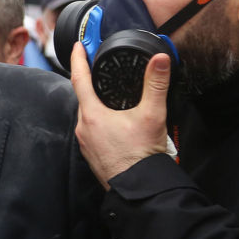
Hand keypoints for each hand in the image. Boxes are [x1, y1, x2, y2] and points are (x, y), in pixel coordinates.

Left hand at [71, 45, 171, 189]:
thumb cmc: (142, 156)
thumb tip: (160, 59)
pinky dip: (101, 122)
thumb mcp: (153, 115)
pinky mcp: (92, 155)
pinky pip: (93, 131)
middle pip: (84, 97)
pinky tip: (116, 124)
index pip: (79, 78)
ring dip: (98, 104)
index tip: (77, 46)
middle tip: (101, 71)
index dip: (78, 59)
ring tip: (114, 98)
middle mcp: (83, 128)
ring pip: (89, 115)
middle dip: (92, 83)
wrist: (140, 192)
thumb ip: (156, 85)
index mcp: (92, 114)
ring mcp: (86, 143)